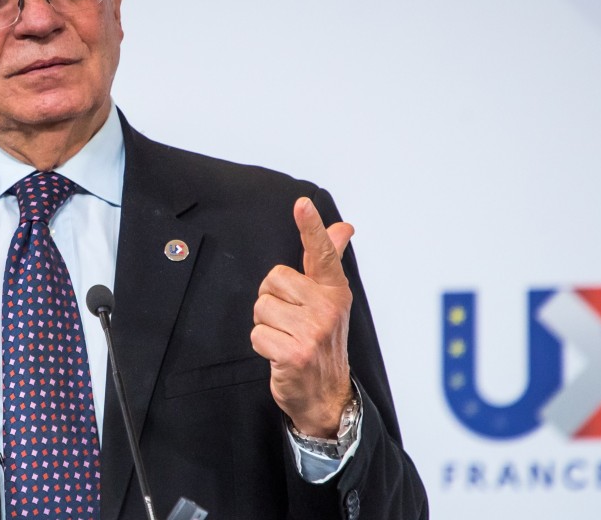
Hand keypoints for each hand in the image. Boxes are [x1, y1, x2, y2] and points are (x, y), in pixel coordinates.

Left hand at [251, 197, 354, 437]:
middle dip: (272, 301)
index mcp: (334, 291)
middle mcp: (327, 308)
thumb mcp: (331, 301)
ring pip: (262, 307)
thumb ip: (330, 261)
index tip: (302, 204)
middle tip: (290, 322)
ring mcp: (313, 332)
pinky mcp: (294, 353)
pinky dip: (263, 346)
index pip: (322, 253)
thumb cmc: (323, 341)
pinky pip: (258, 334)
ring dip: (267, 326)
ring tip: (286, 339)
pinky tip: (280, 355)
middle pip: (272, 281)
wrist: (326, 396)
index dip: (311, 227)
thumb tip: (343, 227)